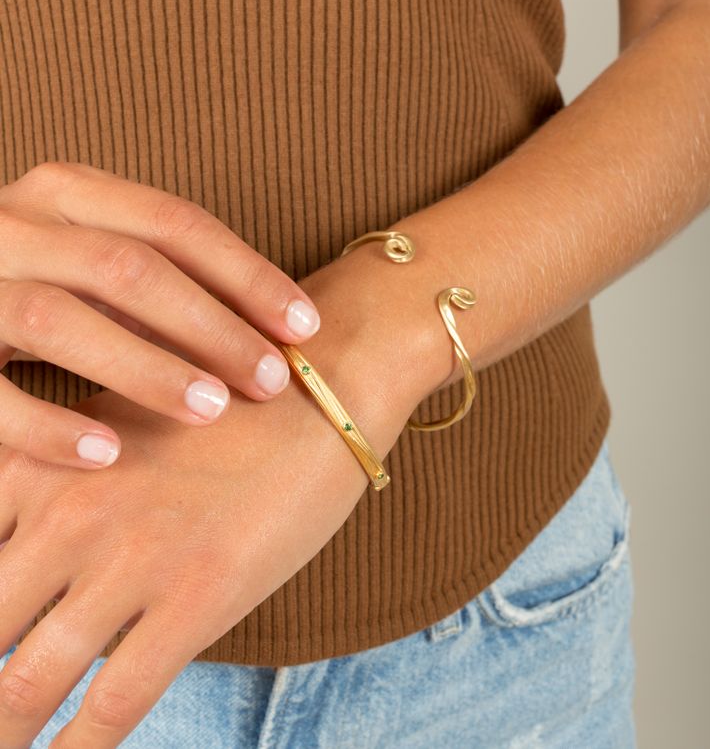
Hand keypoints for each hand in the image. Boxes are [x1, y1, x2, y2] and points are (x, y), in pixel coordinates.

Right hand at [0, 161, 321, 468]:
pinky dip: (49, 424)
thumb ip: (161, 280)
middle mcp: (13, 223)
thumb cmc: (36, 280)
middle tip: (270, 381)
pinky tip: (109, 454)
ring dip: (144, 369)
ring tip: (211, 411)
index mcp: (65, 192)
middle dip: (211, 326)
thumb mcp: (93, 260)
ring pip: (58, 318)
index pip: (175, 223)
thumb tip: (269, 330)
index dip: (247, 274)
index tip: (305, 328)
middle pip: (127, 268)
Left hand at [0, 263, 413, 747]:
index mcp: (40, 463)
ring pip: (28, 683)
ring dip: (5, 732)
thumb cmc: (219, 402)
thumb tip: (29, 546)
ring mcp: (131, 558)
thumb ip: (56, 475)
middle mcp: (68, 513)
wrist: (316, 389)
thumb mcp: (115, 419)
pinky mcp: (196, 596)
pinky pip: (117, 702)